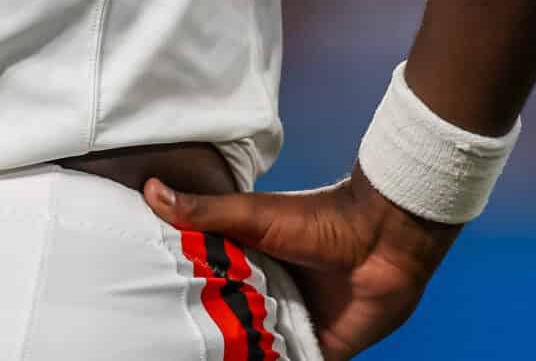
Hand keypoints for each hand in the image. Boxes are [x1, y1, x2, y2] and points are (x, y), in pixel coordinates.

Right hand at [144, 170, 457, 360]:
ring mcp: (294, 324)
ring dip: (240, 355)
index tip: (153, 311)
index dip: (187, 300)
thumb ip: (205, 212)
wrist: (384, 242)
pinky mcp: (321, 349)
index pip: (209, 288)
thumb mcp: (254, 216)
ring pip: (258, 350)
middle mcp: (268, 296)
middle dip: (212, 337)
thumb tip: (150, 190)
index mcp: (248, 264)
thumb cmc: (320, 221)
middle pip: (231, 325)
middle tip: (172, 346)